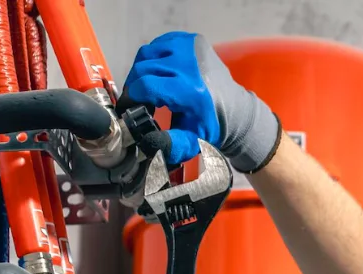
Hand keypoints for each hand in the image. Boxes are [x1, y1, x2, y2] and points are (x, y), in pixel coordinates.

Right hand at [122, 31, 281, 171]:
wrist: (234, 109)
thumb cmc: (209, 126)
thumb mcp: (191, 141)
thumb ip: (170, 144)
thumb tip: (148, 141)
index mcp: (190, 90)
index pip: (146, 86)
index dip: (131, 97)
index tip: (129, 108)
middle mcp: (189, 63)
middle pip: (142, 68)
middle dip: (134, 86)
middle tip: (137, 100)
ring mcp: (190, 47)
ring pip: (147, 53)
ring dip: (141, 70)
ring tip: (146, 87)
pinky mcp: (190, 39)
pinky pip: (159, 44)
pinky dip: (153, 58)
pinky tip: (158, 72)